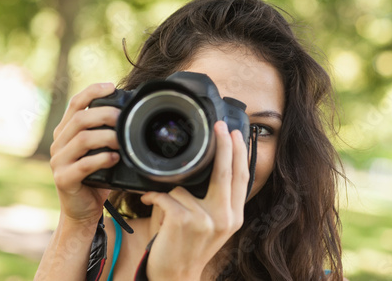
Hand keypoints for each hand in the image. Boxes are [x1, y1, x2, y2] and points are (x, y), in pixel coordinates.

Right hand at [50, 83, 120, 225]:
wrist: (82, 211)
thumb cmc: (96, 177)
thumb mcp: (100, 150)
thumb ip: (107, 133)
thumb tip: (131, 115)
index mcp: (66, 132)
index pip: (75, 103)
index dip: (92, 91)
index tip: (111, 86)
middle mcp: (59, 143)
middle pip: (80, 118)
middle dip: (105, 114)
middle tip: (124, 119)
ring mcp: (59, 162)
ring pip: (82, 139)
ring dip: (106, 137)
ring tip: (122, 140)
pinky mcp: (64, 179)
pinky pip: (83, 165)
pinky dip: (101, 159)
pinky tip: (115, 159)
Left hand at [140, 121, 249, 279]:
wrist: (175, 276)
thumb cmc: (191, 247)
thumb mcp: (216, 226)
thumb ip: (220, 201)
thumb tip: (215, 168)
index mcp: (235, 216)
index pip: (242, 179)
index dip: (240, 154)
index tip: (235, 134)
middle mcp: (225, 217)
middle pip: (226, 172)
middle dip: (224, 145)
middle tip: (220, 126)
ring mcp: (206, 220)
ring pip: (185, 186)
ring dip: (169, 190)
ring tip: (163, 202)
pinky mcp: (184, 221)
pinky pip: (166, 195)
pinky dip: (153, 195)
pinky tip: (149, 200)